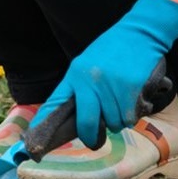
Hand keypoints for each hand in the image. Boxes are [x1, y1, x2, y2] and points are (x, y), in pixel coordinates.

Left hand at [31, 0, 177, 147]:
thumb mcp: (87, 64)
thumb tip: (74, 118)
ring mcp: (111, 86)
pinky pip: (129, 117)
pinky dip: (132, 115)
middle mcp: (90, 82)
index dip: (45, 126)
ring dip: (117, 120)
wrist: (140, 32)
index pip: (55, 105)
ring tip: (120, 104)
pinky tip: (132, 101)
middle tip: (94, 140)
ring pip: (112, 123)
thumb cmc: (112, 50)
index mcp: (75, 75)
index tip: (37, 146)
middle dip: (91, 136)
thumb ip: (80, 88)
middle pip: (87, 123)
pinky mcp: (131, 89)